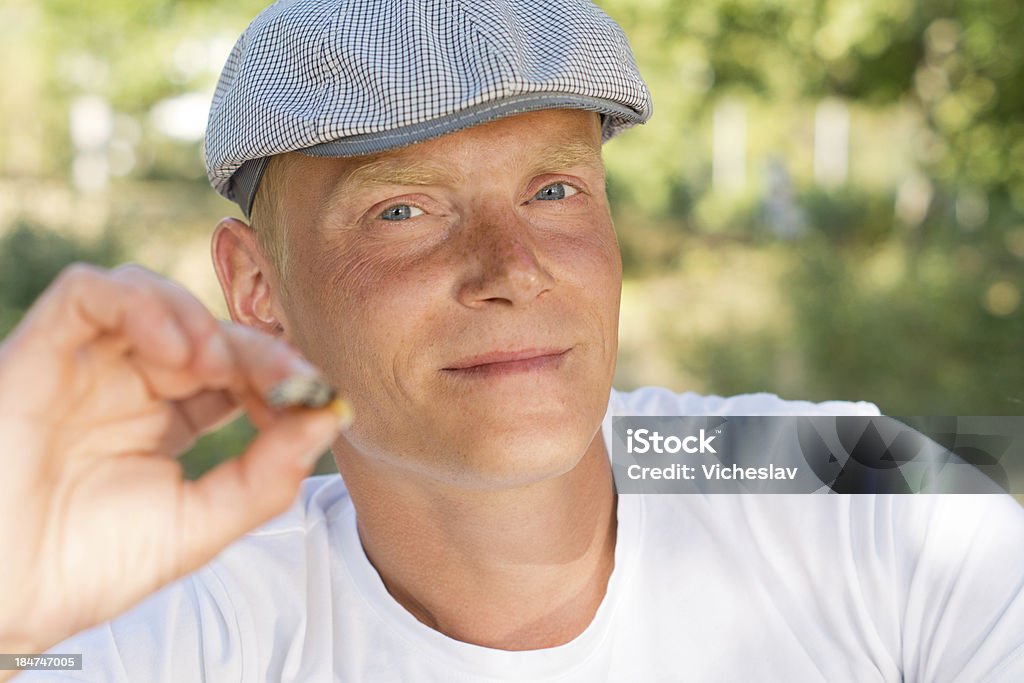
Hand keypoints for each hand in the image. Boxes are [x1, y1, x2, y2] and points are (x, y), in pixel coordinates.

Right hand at [0, 264, 343, 656]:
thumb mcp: (198, 525)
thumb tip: (329, 417)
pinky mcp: (38, 353)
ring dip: (199, 320)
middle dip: (254, 347)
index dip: (278, 375)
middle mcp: (128, 384)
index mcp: (168, 419)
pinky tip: (176, 350)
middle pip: (205, 330)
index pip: (236, 371)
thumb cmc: (88, 567)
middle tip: (287, 375)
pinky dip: (139, 304)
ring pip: (150, 295)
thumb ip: (265, 476)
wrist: (3, 598)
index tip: (314, 397)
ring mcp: (85, 365)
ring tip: (219, 365)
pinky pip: (87, 293)